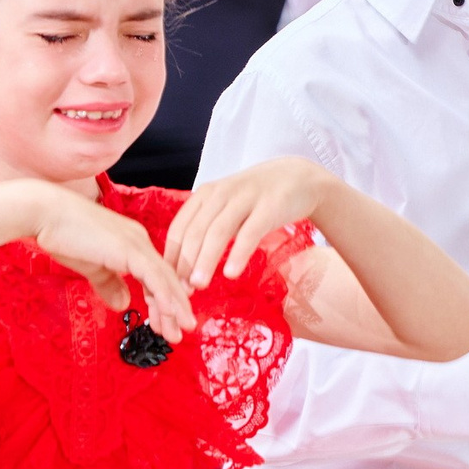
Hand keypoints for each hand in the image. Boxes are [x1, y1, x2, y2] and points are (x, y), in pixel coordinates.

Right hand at [30, 184, 197, 341]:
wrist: (46, 214)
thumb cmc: (63, 236)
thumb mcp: (91, 266)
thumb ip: (109, 284)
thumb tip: (123, 303)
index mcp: (133, 244)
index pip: (156, 276)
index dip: (163, 301)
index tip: (167, 323)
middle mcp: (140, 241)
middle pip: (166, 279)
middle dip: (175, 308)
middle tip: (180, 332)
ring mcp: (137, 244)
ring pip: (165, 279)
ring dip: (175, 307)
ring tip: (184, 329)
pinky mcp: (130, 249)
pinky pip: (154, 277)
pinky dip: (165, 296)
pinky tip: (171, 314)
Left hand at [167, 157, 330, 286]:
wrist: (299, 178)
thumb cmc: (257, 199)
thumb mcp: (226, 208)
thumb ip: (207, 229)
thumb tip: (183, 267)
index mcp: (205, 194)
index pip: (180, 227)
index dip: (172, 256)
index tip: (168, 282)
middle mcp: (221, 193)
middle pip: (195, 231)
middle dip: (184, 263)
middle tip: (181, 290)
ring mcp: (245, 198)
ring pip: (218, 232)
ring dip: (205, 260)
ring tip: (198, 285)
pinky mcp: (270, 206)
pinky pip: (250, 233)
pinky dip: (238, 253)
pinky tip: (231, 273)